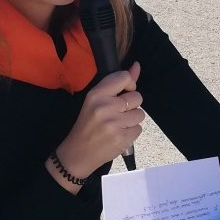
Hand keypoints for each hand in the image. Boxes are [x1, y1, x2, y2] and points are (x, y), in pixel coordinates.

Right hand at [54, 63, 143, 181]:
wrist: (78, 153)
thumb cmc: (88, 124)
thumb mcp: (96, 100)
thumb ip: (118, 83)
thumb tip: (136, 66)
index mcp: (96, 94)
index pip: (124, 78)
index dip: (130, 85)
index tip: (124, 93)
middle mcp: (105, 107)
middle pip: (137, 97)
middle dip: (132, 105)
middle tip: (118, 113)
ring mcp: (114, 123)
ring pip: (141, 114)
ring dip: (133, 120)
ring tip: (118, 125)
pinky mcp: (122, 138)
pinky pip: (139, 129)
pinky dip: (132, 132)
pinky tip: (119, 134)